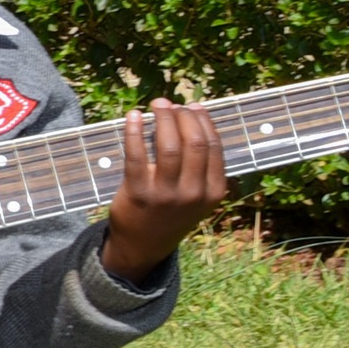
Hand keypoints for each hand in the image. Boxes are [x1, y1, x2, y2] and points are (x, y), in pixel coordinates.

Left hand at [99, 102, 225, 287]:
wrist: (144, 243)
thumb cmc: (172, 209)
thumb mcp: (198, 195)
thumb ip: (202, 165)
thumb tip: (194, 116)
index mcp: (214, 191)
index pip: (213, 146)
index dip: (203, 121)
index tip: (192, 106)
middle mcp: (194, 193)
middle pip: (193, 143)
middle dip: (183, 116)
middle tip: (170, 104)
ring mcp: (166, 194)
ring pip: (168, 146)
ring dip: (163, 118)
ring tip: (157, 105)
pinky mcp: (139, 193)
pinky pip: (136, 155)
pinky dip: (135, 131)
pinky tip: (134, 116)